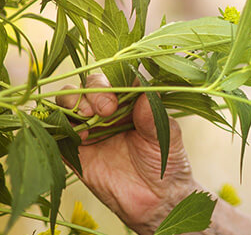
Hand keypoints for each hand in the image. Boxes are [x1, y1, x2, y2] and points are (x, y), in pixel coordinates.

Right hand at [57, 75, 200, 234]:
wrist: (155, 199)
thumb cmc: (166, 162)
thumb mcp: (166, 137)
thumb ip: (153, 116)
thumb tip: (144, 93)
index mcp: (131, 100)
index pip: (116, 77)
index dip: (113, 81)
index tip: (117, 97)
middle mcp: (108, 110)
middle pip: (88, 85)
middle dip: (92, 92)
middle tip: (105, 110)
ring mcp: (90, 128)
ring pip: (68, 102)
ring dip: (73, 104)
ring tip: (88, 120)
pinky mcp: (75, 150)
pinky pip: (57, 132)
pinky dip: (61, 128)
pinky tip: (80, 137)